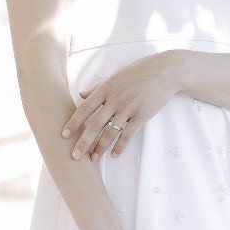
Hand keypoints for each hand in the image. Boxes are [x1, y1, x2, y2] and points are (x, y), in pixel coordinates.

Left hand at [62, 52, 181, 161]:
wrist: (165, 71)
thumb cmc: (140, 71)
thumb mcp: (116, 76)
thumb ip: (97, 87)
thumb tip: (81, 94)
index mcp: (106, 88)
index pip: (84, 108)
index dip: (73, 123)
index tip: (64, 135)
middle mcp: (115, 99)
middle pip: (95, 124)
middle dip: (83, 141)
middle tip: (74, 155)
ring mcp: (129, 108)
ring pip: (110, 132)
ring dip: (100, 147)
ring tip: (94, 158)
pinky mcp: (142, 115)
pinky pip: (128, 134)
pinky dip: (120, 146)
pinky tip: (115, 154)